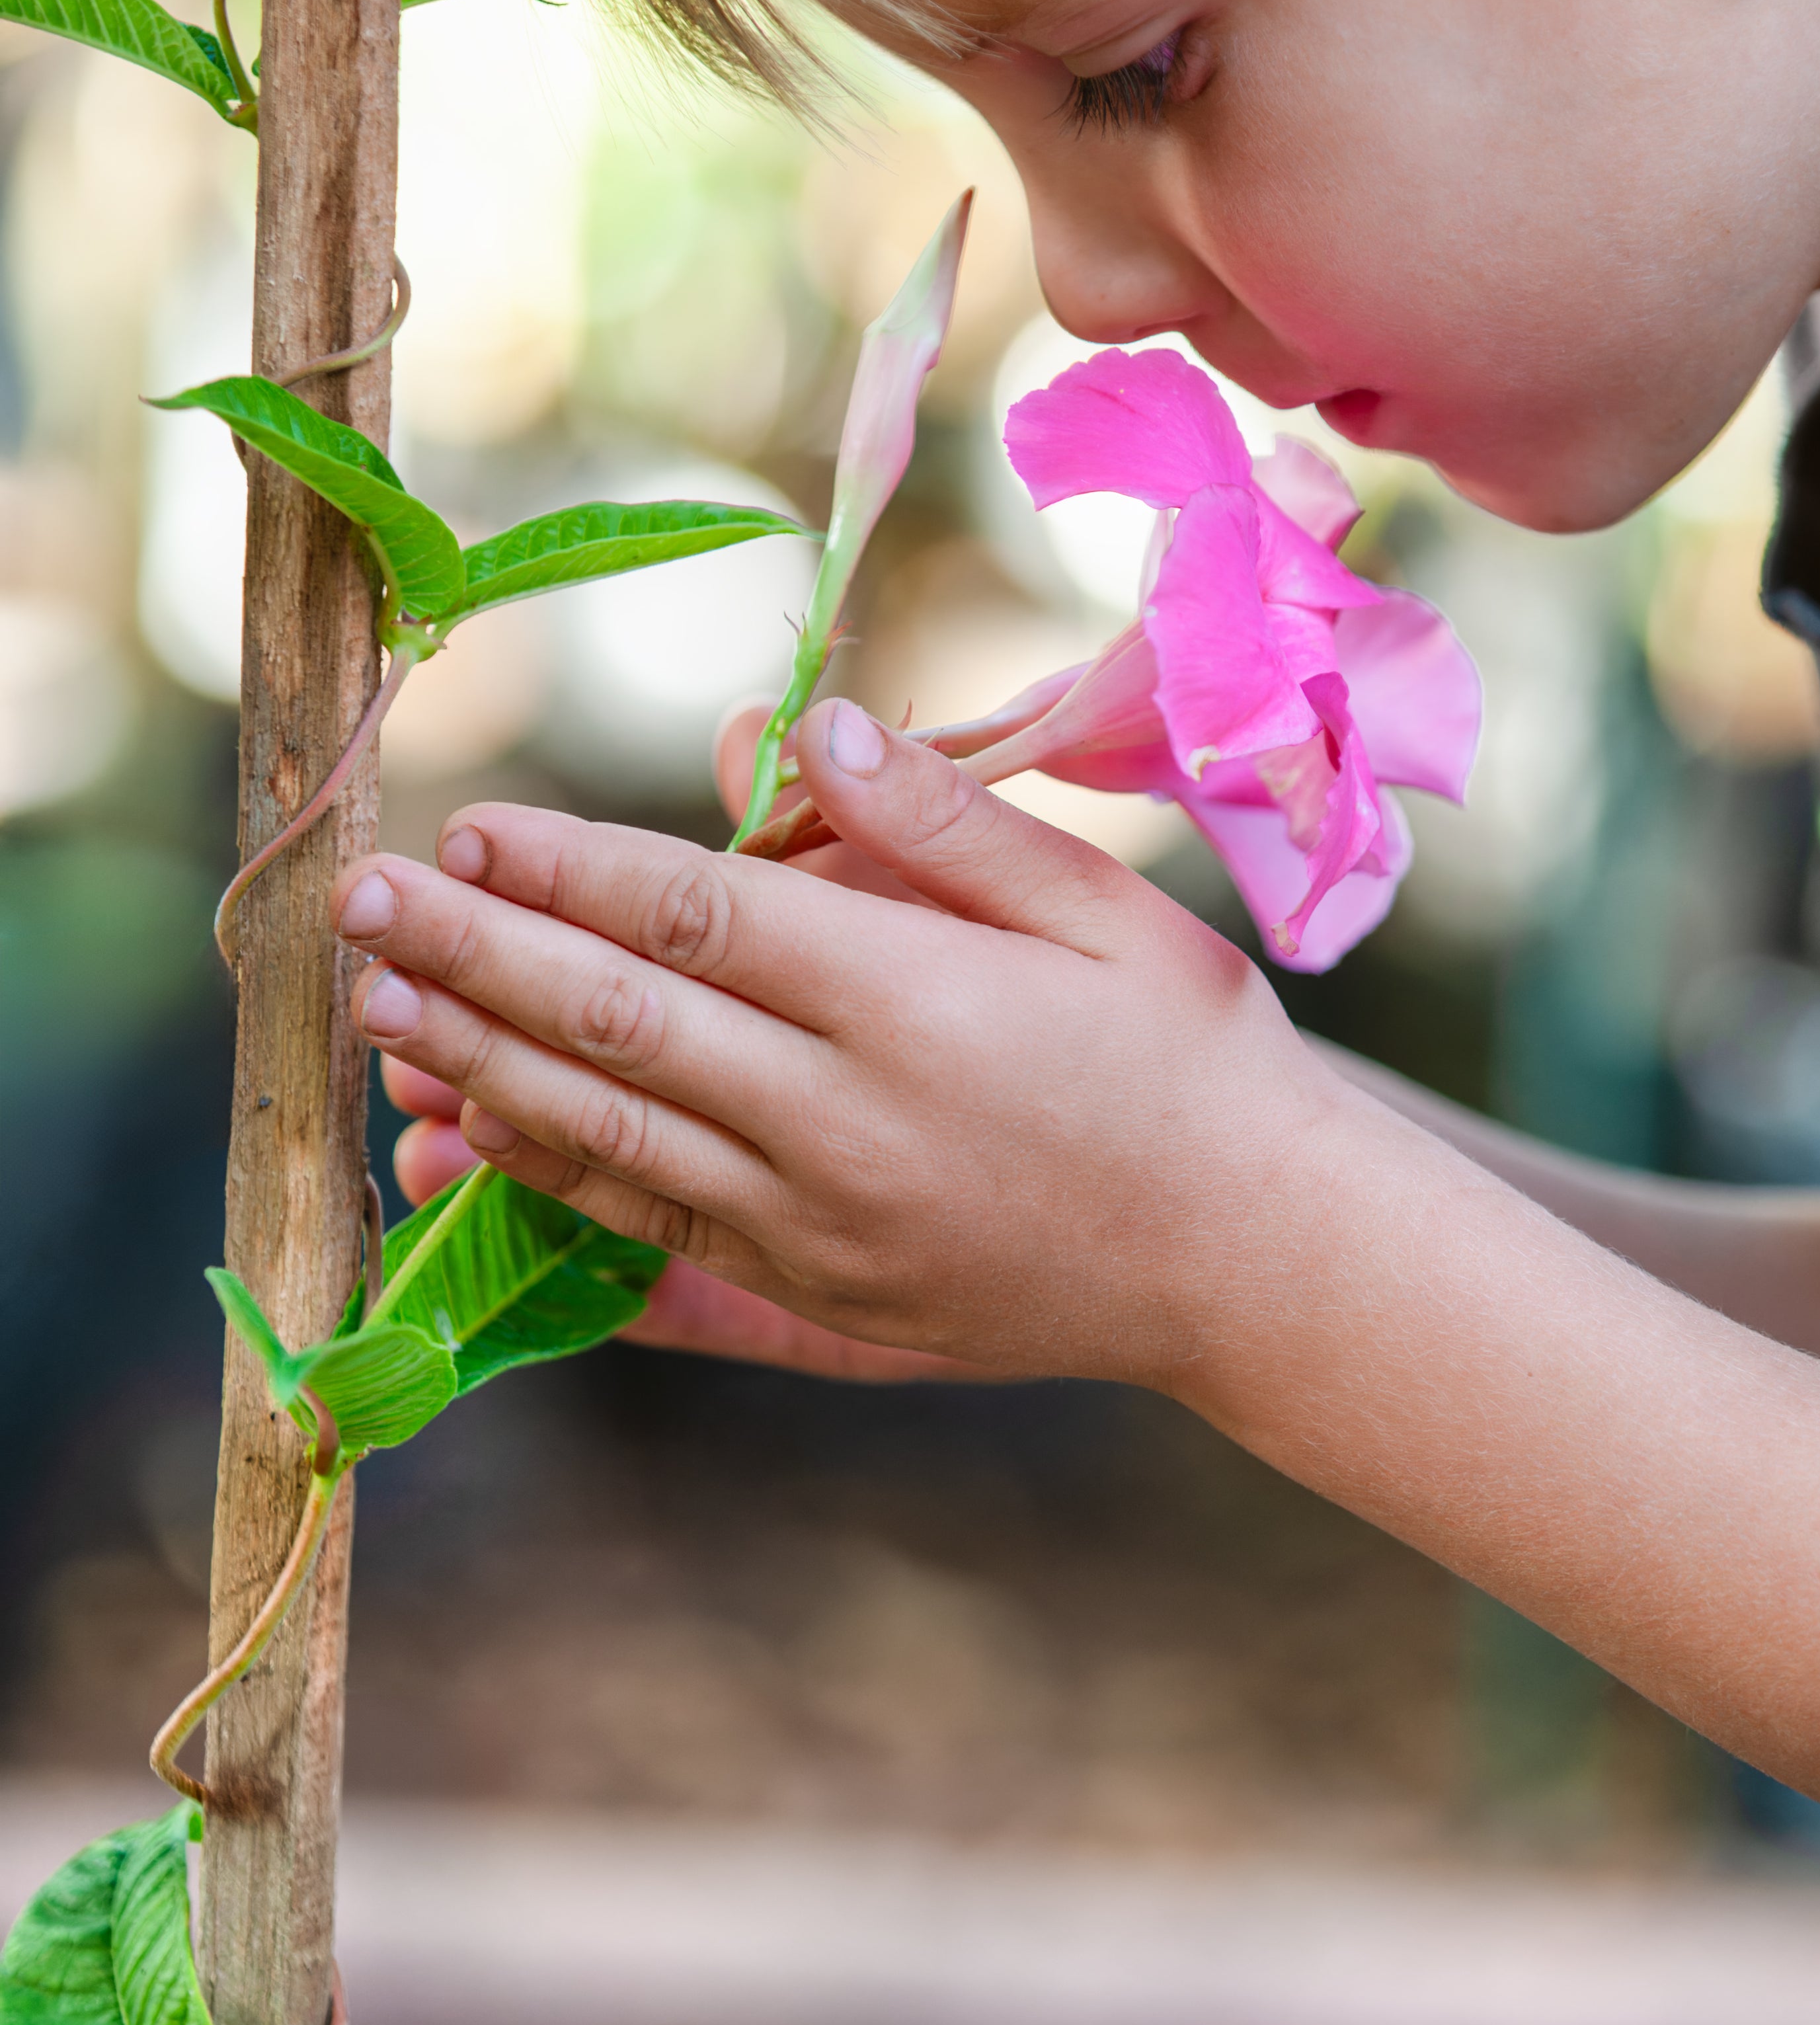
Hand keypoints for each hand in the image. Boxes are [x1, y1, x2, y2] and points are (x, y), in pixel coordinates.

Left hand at [341, 701, 1359, 1385]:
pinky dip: (547, 1193)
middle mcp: (849, 1121)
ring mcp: (825, 1225)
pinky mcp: (822, 1297)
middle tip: (361, 906)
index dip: (570, 869)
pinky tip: (464, 1149)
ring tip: (379, 1014)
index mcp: (917, 1002)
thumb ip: (942, 822)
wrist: (1253, 1255)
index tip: (469, 828)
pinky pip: (651, 1241)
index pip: (699, 917)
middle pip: (621, 1025)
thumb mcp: (1103, 907)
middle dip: (477, 957)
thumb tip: (800, 727)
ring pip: (610, 1139)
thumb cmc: (1188, 1051)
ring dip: (480, 1069)